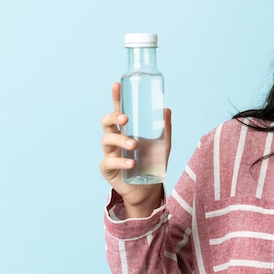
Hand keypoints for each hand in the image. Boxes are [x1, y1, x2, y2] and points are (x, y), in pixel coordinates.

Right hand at [99, 82, 171, 217]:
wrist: (149, 188)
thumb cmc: (153, 163)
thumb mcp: (163, 144)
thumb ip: (165, 128)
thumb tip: (166, 108)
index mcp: (127, 130)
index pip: (119, 110)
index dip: (116, 98)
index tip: (116, 85)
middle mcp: (115, 139)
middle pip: (106, 122)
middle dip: (113, 117)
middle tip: (126, 119)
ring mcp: (109, 153)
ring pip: (106, 140)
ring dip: (120, 140)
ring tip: (134, 146)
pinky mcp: (107, 168)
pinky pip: (109, 162)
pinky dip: (121, 162)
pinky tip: (131, 164)